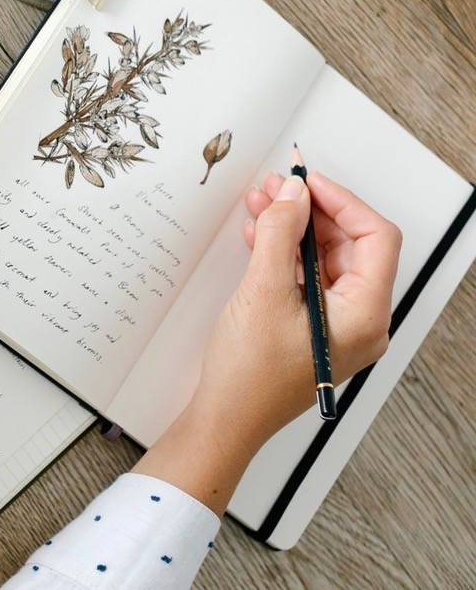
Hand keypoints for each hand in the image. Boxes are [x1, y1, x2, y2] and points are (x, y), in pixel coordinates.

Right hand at [135, 170, 400, 513]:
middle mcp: (361, 321)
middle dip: (312, 212)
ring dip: (294, 230)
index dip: (342, 202)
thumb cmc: (248, 375)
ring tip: (261, 205)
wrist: (225, 419)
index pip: (375, 239)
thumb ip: (280, 235)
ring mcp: (338, 327)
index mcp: (365, 315)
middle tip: (279, 188)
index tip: (307, 182)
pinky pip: (308, 280)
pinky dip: (285, 254)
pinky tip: (257, 237)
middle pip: (350, 247)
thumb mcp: (262, 292)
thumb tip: (293, 196)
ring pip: (325, 260)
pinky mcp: (313, 329)